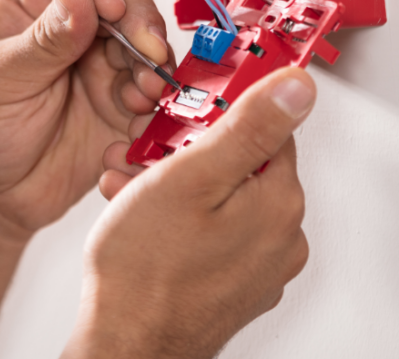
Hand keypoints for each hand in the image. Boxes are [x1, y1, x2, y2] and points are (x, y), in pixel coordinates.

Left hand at [0, 0, 172, 233]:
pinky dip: (157, 100)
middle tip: (142, 51)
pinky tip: (138, 119)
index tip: (102, 1)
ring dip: (152, 61)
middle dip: (137, 18)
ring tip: (140, 94)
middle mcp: (68, 20)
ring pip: (146, 37)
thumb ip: (43, 39)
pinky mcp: (122, 99)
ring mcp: (98, 58)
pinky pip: (156, 87)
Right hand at [63, 68, 313, 358]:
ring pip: (217, 198)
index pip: (264, 127)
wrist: (124, 342)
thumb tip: (296, 88)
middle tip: (144, 155)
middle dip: (183, 152)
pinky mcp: (231, 283)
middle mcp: (280, 237)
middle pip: (237, 163)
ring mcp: (257, 265)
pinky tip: (139, 220)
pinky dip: (176, 218)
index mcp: (278, 203)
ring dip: (171, 184)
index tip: (181, 112)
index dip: (214, 112)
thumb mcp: (189, 176)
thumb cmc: (145, 269)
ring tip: (128, 190)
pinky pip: (209, 232)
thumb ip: (247, 127)